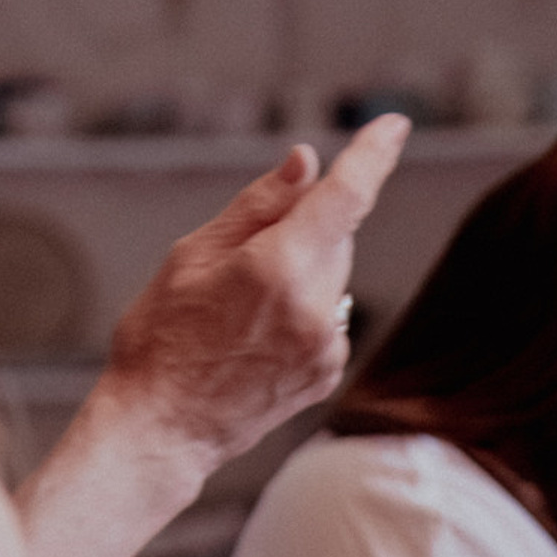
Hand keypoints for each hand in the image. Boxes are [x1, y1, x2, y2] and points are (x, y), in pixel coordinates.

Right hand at [96, 118, 410, 474]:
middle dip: (301, 229)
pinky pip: (328, 317)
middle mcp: (315, 309)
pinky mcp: (329, 374)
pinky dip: (303, 311)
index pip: (345, 196)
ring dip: (302, 272)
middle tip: (240, 261)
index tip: (395, 126)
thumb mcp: (193, 256)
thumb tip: (308, 164)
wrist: (163, 430)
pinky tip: (257, 338)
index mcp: (278, 269)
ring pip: (332, 277)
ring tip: (242, 311)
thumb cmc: (162, 338)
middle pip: (334, 236)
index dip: (373, 155)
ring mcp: (328, 348)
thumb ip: (258, 206)